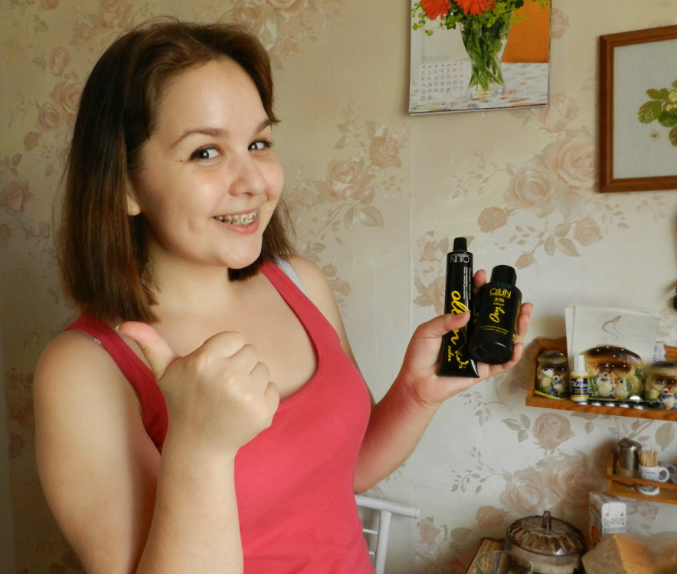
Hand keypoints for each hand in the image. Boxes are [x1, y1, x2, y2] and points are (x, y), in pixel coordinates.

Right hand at [117, 322, 279, 452]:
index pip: (235, 338)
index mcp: (205, 360)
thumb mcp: (164, 372)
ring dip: (251, 381)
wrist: (199, 445)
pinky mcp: (263, 412)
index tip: (213, 369)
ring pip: (263, 370)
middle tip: (221, 386)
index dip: (225, 352)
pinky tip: (241, 410)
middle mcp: (227, 376)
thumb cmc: (182, 401)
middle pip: (251, 352)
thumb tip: (122, 323)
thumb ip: (150, 343)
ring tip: (230, 398)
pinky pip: (273, 389)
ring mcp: (247, 396)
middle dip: (239, 365)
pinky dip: (262, 398)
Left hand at [396, 269, 532, 408]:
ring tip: (525, 315)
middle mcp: (472, 336)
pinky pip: (502, 363)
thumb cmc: (419, 356)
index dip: (481, 290)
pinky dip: (513, 355)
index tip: (484, 277)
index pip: (474, 304)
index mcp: (459, 325)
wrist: (418, 383)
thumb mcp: (427, 331)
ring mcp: (480, 352)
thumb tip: (466, 313)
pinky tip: (517, 344)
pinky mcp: (483, 370)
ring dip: (518, 327)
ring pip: (504, 339)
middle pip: (495, 320)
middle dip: (509, 308)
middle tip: (518, 298)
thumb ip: (444, 321)